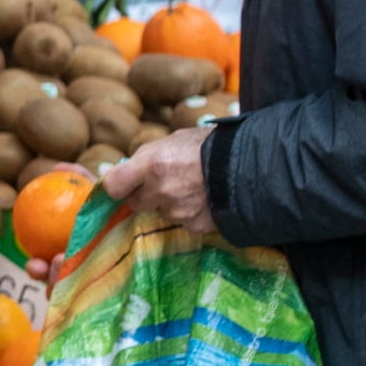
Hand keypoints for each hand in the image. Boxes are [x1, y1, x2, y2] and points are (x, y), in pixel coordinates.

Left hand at [101, 125, 216, 233]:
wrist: (252, 165)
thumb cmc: (212, 144)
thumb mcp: (176, 140)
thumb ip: (151, 156)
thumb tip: (133, 168)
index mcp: (151, 164)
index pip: (113, 185)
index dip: (116, 185)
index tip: (121, 183)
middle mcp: (160, 191)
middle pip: (135, 202)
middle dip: (144, 194)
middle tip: (163, 182)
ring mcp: (177, 212)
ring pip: (161, 212)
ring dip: (168, 204)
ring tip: (191, 188)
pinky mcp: (194, 226)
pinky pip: (183, 222)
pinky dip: (189, 214)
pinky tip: (204, 199)